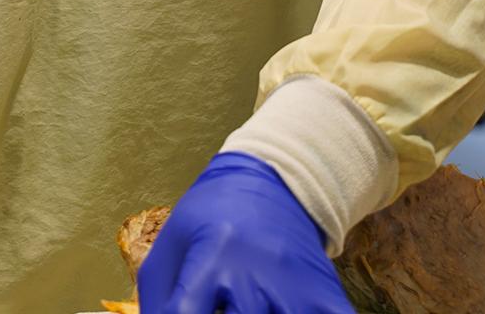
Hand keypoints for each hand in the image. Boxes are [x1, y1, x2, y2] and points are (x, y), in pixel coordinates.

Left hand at [136, 153, 353, 313]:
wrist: (274, 184)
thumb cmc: (211, 219)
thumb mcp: (171, 245)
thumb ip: (156, 300)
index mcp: (210, 258)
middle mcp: (254, 275)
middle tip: (220, 308)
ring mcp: (295, 290)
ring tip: (248, 308)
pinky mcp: (328, 299)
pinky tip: (284, 312)